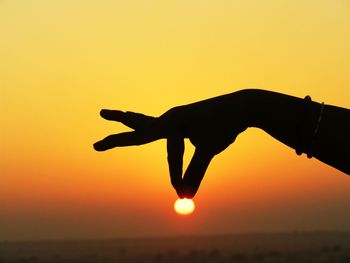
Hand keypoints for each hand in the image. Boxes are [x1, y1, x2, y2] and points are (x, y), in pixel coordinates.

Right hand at [93, 93, 247, 197]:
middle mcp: (170, 117)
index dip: (177, 175)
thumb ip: (196, 171)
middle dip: (117, 136)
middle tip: (96, 141)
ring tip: (108, 114)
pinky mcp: (179, 120)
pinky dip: (145, 126)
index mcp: (174, 122)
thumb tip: (186, 198)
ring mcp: (174, 117)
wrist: (241, 105)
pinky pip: (158, 126)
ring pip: (145, 122)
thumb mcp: (210, 147)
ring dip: (126, 120)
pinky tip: (139, 124)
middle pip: (138, 128)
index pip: (171, 155)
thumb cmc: (225, 125)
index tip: (184, 192)